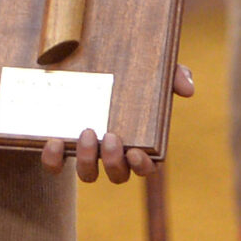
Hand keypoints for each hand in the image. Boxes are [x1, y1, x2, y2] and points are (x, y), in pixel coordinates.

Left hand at [39, 64, 193, 182]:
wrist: (70, 66)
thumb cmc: (122, 74)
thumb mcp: (148, 71)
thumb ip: (172, 76)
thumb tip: (187, 90)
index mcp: (135, 140)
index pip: (145, 166)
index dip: (142, 165)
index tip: (136, 152)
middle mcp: (110, 152)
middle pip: (117, 174)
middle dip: (114, 162)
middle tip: (111, 137)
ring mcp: (83, 152)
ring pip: (88, 175)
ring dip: (88, 161)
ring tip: (87, 132)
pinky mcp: (57, 148)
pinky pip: (54, 166)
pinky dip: (53, 160)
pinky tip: (54, 141)